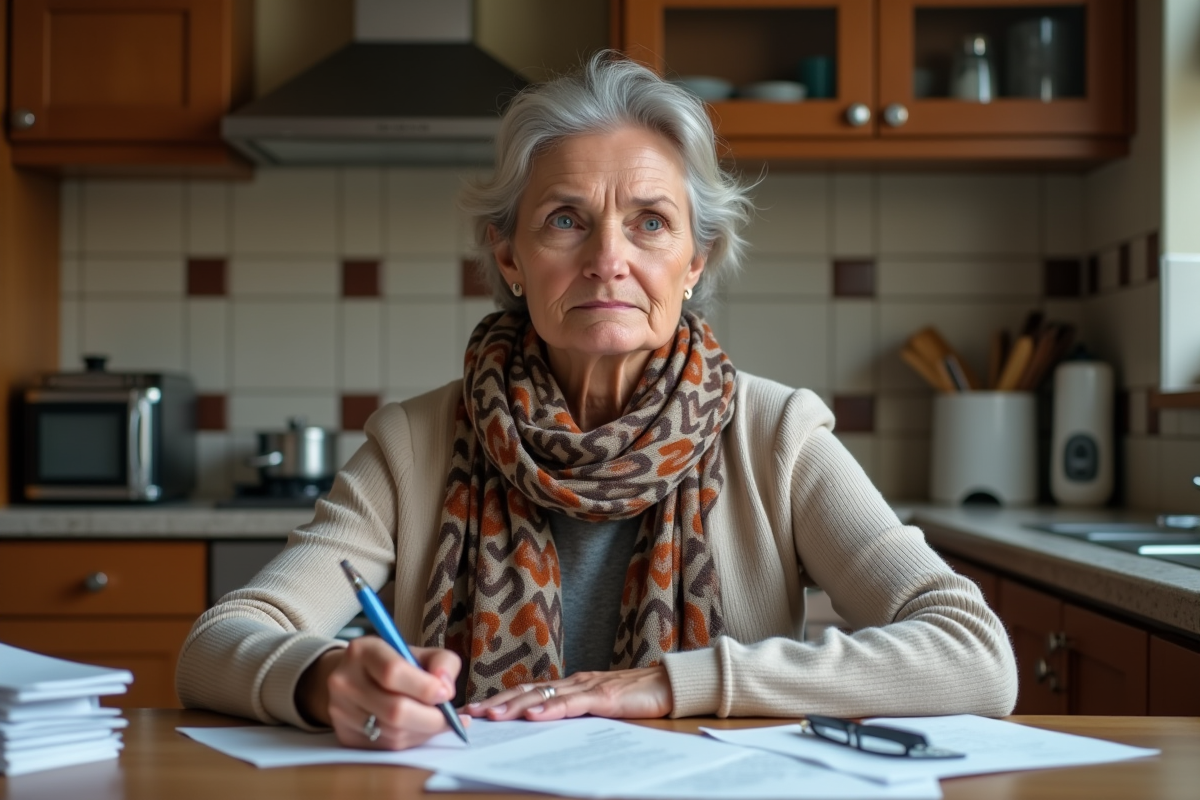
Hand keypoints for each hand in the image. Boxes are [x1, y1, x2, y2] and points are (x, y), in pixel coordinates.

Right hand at [296, 637, 469, 749]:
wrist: (353, 678)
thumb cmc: (394, 664)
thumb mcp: (420, 652)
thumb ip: (442, 663)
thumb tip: (446, 689)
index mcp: (363, 651)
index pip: (392, 672)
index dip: (424, 687)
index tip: (446, 694)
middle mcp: (345, 681)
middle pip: (394, 709)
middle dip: (431, 718)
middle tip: (450, 717)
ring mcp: (340, 711)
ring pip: (393, 733)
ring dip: (424, 731)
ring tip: (438, 721)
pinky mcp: (345, 736)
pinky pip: (387, 747)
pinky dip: (411, 741)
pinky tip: (421, 729)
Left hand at [464, 665, 672, 721]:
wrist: (670, 684)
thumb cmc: (637, 697)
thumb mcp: (599, 707)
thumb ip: (575, 712)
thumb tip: (545, 726)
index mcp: (571, 686)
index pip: (528, 691)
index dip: (501, 700)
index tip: (475, 710)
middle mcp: (573, 683)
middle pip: (528, 692)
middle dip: (497, 703)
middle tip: (469, 714)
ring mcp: (587, 687)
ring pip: (544, 696)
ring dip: (514, 706)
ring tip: (491, 716)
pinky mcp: (605, 697)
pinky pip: (572, 704)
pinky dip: (550, 709)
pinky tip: (532, 715)